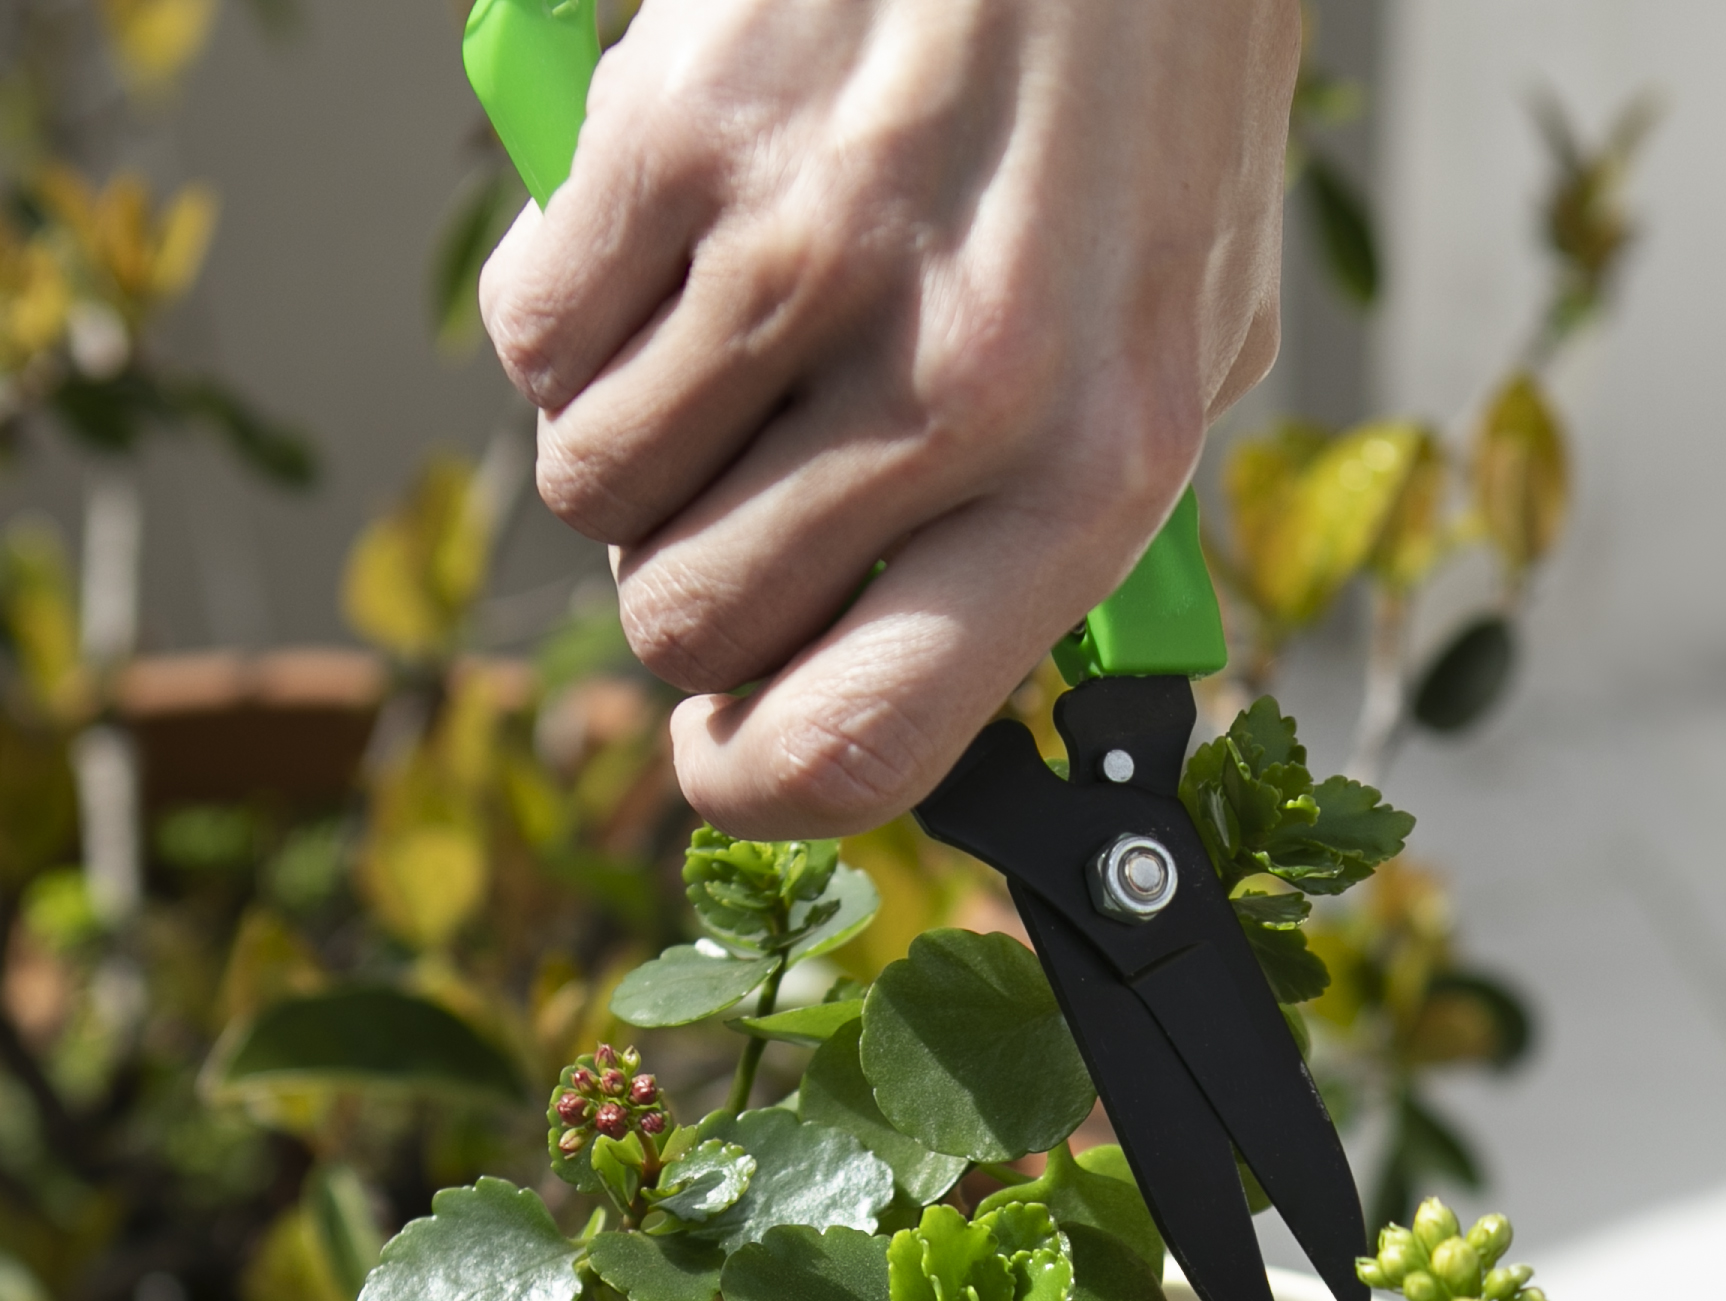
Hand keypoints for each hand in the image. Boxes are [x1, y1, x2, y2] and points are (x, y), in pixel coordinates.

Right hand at [479, 0, 1300, 836]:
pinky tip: (663, 249)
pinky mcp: (681, 135)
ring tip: (717, 347)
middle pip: (688, 620)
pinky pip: (538, 329)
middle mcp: (950, 383)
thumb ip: (1073, 512)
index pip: (863, 741)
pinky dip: (568, 312)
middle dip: (679, 587)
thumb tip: (938, 683)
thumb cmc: (1149, 90)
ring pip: (592, 484)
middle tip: (731, 496)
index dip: (753, 785)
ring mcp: (802, 255)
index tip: (716, 761)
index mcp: (1093, 465)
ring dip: (624, 444)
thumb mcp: (1187, 328)